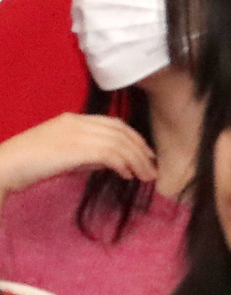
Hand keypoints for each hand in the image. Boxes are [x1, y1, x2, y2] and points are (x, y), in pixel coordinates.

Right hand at [0, 112, 155, 199]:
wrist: (3, 166)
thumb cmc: (25, 166)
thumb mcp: (59, 156)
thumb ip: (83, 155)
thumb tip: (108, 162)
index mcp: (72, 120)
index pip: (112, 123)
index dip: (132, 137)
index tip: (144, 152)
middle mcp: (77, 122)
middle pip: (119, 130)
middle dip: (139, 148)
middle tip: (151, 165)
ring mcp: (75, 133)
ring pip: (117, 142)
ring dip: (136, 159)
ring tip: (145, 175)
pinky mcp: (74, 148)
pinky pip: (108, 153)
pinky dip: (122, 162)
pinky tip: (127, 174)